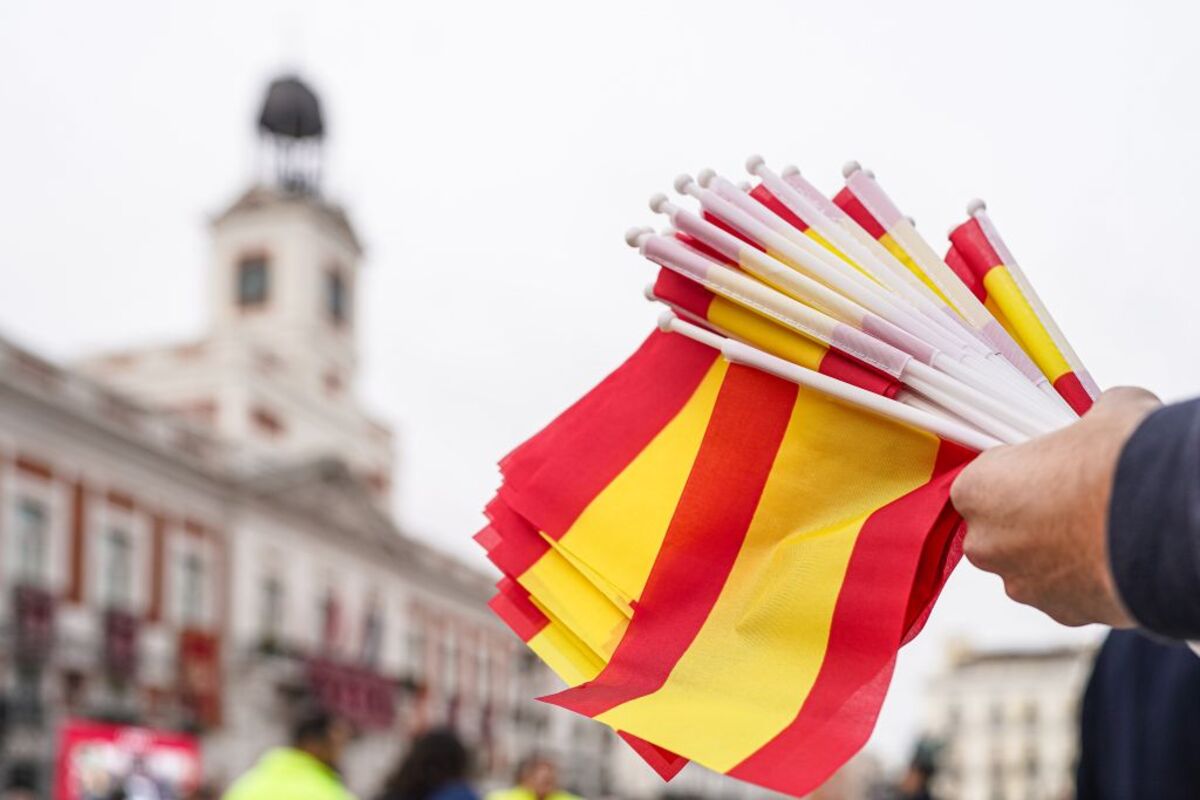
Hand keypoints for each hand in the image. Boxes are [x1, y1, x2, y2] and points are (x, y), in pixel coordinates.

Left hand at [950, 386, 1161, 626]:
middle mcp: (987, 544)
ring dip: (1056, 549)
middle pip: (1000, 527)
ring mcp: (1022, 584)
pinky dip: (1084, 576)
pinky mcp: (1062, 614)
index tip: (1043, 469)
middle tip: (1072, 498)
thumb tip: (1104, 413)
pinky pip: (1065, 590)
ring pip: (1031, 564)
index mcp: (977, 490)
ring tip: (1100, 527)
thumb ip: (1084, 422)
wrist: (1168, 520)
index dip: (1014, 473)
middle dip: (1031, 516)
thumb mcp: (1101, 413)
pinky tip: (1112, 555)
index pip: (981, 481)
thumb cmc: (1120, 462)